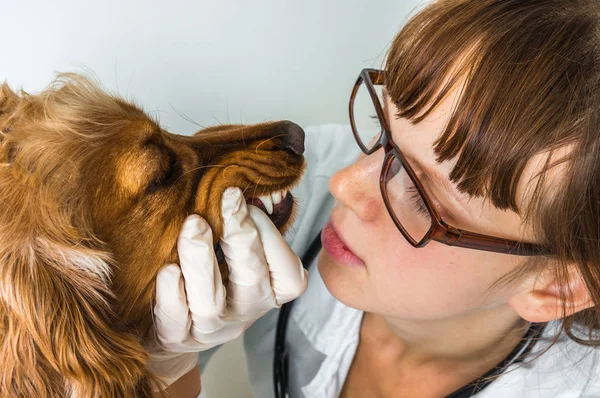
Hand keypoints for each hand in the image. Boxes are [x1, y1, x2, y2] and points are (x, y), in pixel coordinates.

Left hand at [147, 187, 307, 388]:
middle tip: (225, 200)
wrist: (176, 322)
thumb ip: (244, 226)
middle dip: (241, 237)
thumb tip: (235, 185)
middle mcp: (247, 311)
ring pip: (211, 302)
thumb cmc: (215, 270)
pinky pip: (175, 321)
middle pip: (252, 279)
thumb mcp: (237, 250)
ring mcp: (212, 328)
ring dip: (202, 260)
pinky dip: (172, 293)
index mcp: (271, 290)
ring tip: (193, 226)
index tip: (240, 198)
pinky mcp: (177, 339)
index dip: (268, 231)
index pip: (287, 269)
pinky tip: (167, 270)